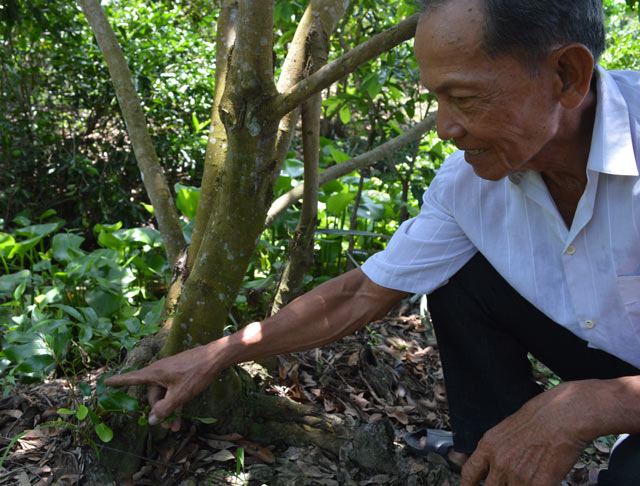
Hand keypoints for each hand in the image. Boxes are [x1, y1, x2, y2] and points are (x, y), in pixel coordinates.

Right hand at [104, 345, 217, 431]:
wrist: (215, 358)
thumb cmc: (196, 373)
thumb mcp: (180, 395)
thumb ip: (165, 409)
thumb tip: (152, 420)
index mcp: (155, 373)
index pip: (132, 378)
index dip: (118, 382)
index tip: (105, 382)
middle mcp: (160, 372)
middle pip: (152, 395)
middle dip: (158, 412)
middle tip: (168, 428)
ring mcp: (171, 374)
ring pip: (164, 396)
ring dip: (169, 411)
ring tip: (176, 428)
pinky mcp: (180, 376)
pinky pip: (173, 392)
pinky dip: (176, 404)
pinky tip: (181, 419)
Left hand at [461, 381, 593, 485]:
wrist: (565, 416)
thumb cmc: (541, 417)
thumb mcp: (507, 428)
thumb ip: (495, 448)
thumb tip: (487, 460)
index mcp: (489, 445)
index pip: (469, 473)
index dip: (467, 484)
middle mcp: (499, 462)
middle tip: (508, 480)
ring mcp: (517, 475)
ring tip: (528, 475)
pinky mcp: (537, 484)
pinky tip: (542, 479)